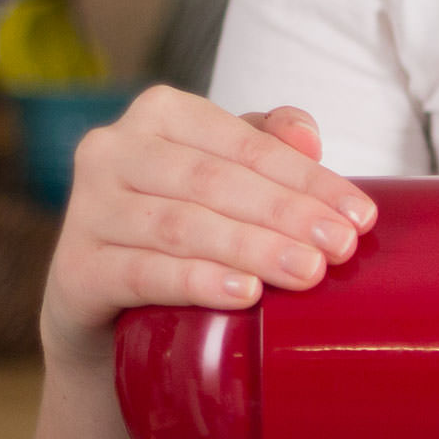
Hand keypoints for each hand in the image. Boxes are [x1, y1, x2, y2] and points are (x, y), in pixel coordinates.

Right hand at [40, 86, 376, 365]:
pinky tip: (245, 294)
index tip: (361, 217)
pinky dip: (199, 283)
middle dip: (286, 215)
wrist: (109, 321)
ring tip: (306, 273)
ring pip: (182, 227)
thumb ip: (265, 149)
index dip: (307, 180)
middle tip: (339, 248)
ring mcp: (88, 210)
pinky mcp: (76, 270)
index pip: (245, 143)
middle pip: (213, 182)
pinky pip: (145, 273)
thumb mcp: (226, 186)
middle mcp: (114, 151)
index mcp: (160, 117)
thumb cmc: (183, 239)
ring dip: (251, 249)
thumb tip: (307, 135)